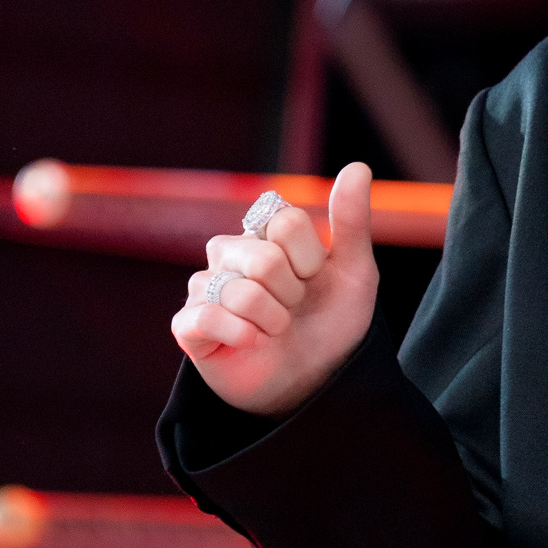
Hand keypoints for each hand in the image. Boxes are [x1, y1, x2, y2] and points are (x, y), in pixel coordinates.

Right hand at [171, 162, 378, 416]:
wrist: (316, 381)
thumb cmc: (331, 323)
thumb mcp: (354, 272)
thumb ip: (351, 221)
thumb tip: (358, 167)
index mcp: (263, 233)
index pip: (285, 222)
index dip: (309, 259)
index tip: (313, 278)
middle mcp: (229, 252)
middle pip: (263, 257)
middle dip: (292, 293)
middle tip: (293, 309)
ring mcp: (205, 287)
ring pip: (241, 292)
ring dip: (273, 320)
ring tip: (274, 330)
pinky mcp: (188, 326)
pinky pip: (208, 318)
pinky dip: (243, 336)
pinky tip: (252, 343)